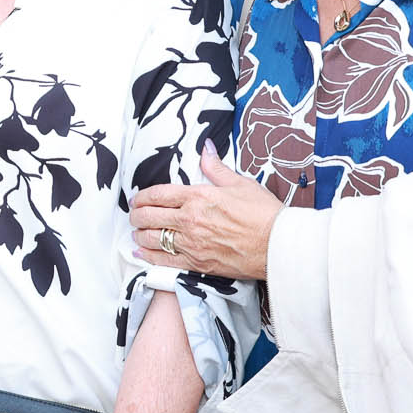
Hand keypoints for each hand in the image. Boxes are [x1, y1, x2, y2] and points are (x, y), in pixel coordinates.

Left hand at [129, 146, 280, 279]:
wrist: (278, 245)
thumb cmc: (264, 214)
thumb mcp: (241, 183)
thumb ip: (216, 168)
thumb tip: (205, 149)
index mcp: (198, 196)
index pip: (158, 194)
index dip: (141, 197)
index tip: (136, 199)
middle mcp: (190, 219)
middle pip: (149, 216)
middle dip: (136, 215)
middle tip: (134, 215)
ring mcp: (191, 243)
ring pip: (152, 238)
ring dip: (139, 235)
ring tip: (138, 233)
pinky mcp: (197, 263)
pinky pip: (164, 260)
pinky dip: (148, 257)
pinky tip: (140, 253)